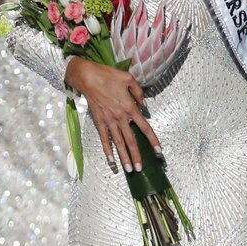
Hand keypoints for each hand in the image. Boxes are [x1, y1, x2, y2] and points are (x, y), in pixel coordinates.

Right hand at [65, 57, 160, 173]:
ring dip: (123, 157)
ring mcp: (109, 121)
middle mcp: (120, 117)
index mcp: (130, 107)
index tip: (158, 151)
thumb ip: (139, 92)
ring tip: (128, 169)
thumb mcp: (128, 79)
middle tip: (140, 169)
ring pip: (118, 143)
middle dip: (136, 156)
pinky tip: (111, 160)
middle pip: (131, 140)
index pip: (144, 127)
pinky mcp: (99, 121)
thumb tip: (144, 105)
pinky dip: (107, 150)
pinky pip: (104, 138)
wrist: (88, 77)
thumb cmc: (109, 76)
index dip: (152, 140)